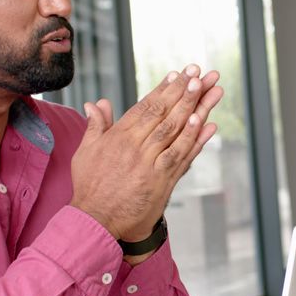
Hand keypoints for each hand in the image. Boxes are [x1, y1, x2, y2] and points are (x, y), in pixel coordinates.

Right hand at [70, 64, 222, 241]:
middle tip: (200, 73)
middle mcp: (135, 147)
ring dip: (194, 109)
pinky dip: (195, 140)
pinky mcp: (161, 182)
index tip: (179, 74)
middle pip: (164, 114)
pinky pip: (181, 157)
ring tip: (209, 90)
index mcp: (118, 137)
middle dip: (184, 91)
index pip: (146, 107)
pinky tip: (207, 124)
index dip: (164, 89)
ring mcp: (150, 165)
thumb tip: (96, 103)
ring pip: (175, 131)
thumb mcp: (86, 152)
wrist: (95, 221)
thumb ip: (96, 126)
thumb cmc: (90, 187)